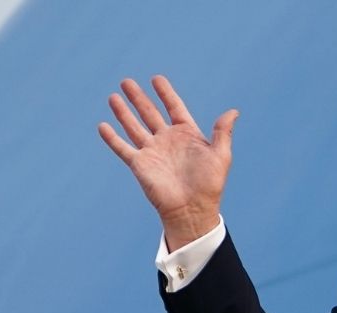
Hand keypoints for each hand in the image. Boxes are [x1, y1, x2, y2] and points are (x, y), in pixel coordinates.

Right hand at [99, 75, 237, 250]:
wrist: (192, 210)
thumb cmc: (209, 185)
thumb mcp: (221, 155)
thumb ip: (223, 132)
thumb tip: (233, 111)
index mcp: (186, 135)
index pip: (174, 107)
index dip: (165, 93)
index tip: (156, 79)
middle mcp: (167, 140)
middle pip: (149, 113)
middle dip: (138, 97)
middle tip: (126, 82)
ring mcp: (152, 152)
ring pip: (133, 127)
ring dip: (123, 112)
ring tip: (113, 96)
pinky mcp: (140, 165)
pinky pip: (123, 148)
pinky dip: (112, 138)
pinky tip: (103, 125)